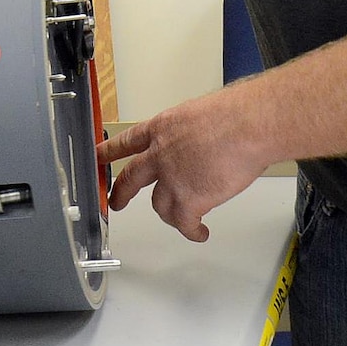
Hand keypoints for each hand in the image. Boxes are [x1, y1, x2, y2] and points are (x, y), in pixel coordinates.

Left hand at [100, 83, 279, 241]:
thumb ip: (189, 132)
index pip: (127, 142)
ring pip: (159, 206)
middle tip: (116, 200)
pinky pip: (184, 224)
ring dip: (169, 214)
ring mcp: (171, 179)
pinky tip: (199, 232)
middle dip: (120, 193)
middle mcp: (159, 154)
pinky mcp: (188, 201)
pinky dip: (192, 231)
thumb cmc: (235, 113)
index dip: (109, 152)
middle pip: (130, 178)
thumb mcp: (199, 113)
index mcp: (161, 128)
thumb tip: (199, 142)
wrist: (247, 126)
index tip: (99, 158)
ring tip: (178, 219)